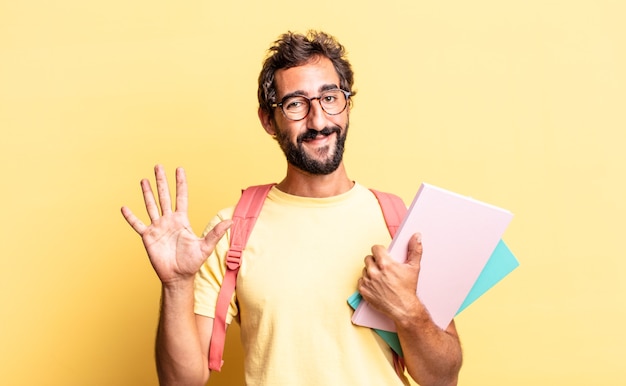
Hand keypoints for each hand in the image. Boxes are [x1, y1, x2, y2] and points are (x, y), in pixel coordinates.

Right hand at [121, 165, 230, 284]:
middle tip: (158, 166)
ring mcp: (158, 227)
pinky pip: (137, 225)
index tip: (179, 169)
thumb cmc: (192, 263)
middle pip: (164, 196)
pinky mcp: (148, 237)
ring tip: (143, 180)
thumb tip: (231, 222)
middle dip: (161, 181)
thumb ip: (216, 233)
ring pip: (151, 206)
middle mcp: (169, 220)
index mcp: (182, 220)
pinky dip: (131, 217)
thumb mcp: (205, 246)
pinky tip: (124, 207)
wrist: (178, 277)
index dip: (180, 183)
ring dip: (147, 193)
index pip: (181, 197)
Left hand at [357, 233, 422, 319]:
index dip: (380, 251)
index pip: (375, 248)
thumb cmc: (408, 289)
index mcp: (385, 264)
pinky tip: (376, 285)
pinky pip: (361, 280)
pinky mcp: (363, 290)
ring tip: (381, 277)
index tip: (383, 255)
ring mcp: (368, 281)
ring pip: (365, 269)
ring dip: (371, 271)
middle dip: (375, 261)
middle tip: (383, 268)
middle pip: (368, 258)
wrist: (404, 309)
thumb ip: (415, 249)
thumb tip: (416, 236)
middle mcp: (374, 272)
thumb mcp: (414, 267)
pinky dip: (367, 282)